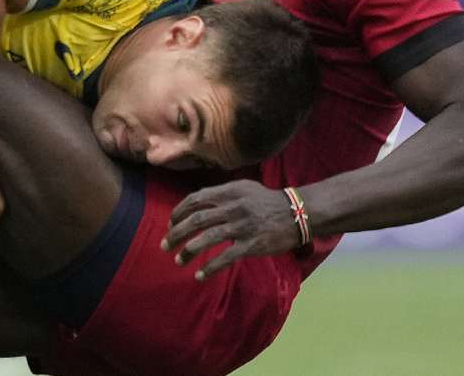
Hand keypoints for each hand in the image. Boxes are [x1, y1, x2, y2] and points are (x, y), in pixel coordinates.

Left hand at [162, 180, 302, 280]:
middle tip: (164, 245)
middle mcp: (233, 207)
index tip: (170, 224)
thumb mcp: (243, 188)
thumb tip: (195, 203)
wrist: (298, 213)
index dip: (179, 212)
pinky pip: (226, 257)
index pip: (195, 199)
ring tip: (178, 261)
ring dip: (188, 250)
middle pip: (196, 219)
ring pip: (207, 238)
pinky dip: (210, 267)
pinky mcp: (252, 244)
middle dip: (176, 233)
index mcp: (229, 191)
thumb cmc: (267, 201)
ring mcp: (242, 226)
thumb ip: (220, 194)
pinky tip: (199, 275)